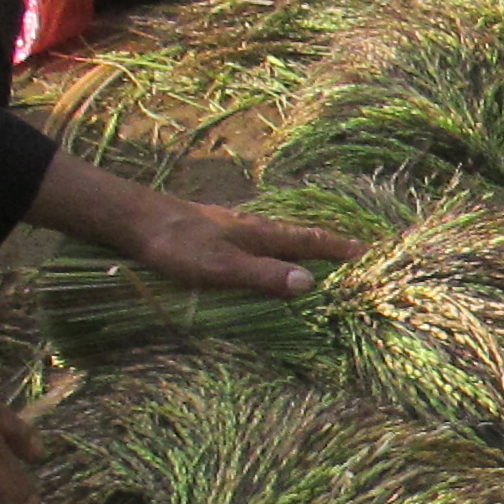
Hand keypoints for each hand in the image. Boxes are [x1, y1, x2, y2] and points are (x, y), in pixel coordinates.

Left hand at [112, 200, 368, 296]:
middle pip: (301, 238)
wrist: (134, 221)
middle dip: (329, 249)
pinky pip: (260, 246)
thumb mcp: (221, 266)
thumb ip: (264, 275)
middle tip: (355, 262)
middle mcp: (254, 228)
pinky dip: (277, 255)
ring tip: (319, 266)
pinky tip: (269, 263)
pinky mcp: (217, 236)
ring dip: (302, 252)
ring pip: (280, 241)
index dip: (340, 248)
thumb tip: (309, 283)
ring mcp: (235, 230)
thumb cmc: (177, 244)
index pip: (311, 241)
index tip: (370, 254)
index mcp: (262, 234)